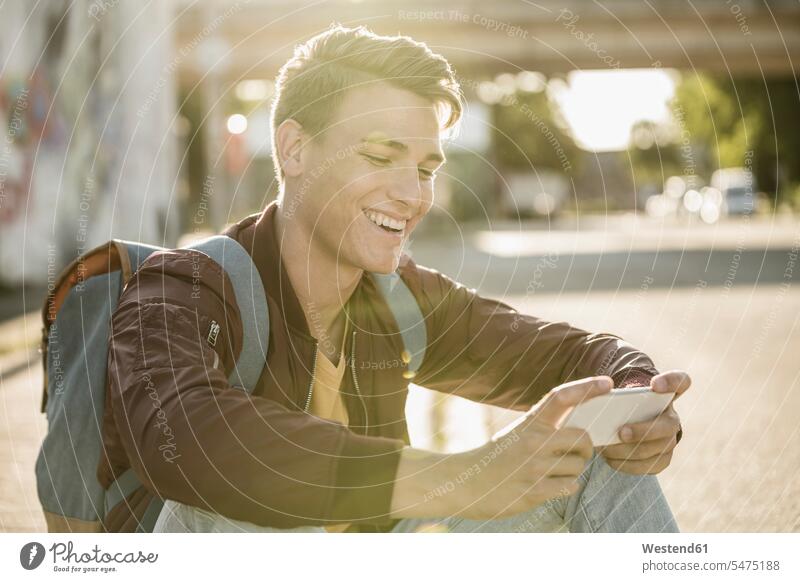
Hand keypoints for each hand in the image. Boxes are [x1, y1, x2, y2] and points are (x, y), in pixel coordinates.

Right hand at [390, 376, 612, 520]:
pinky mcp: (535, 491)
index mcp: (528, 422)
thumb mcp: (517, 433)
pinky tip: (549, 486)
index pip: (561, 397)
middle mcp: (534, 441)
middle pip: (582, 438)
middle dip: (585, 449)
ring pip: (578, 465)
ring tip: (552, 473)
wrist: (465, 483)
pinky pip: (570, 486)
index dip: (586, 387)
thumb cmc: (496, 457)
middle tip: (577, 454)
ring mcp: (534, 467)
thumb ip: (545, 429)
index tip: (607, 382)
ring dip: (573, 471)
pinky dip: (565, 487)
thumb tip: (581, 432)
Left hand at [599, 369, 690, 474]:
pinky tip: (610, 458)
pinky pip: (650, 465)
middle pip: (668, 425)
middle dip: (644, 431)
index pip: (680, 381)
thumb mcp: (622, 395)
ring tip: (607, 447)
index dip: (671, 382)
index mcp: (665, 395)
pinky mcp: (662, 459)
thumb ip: (617, 394)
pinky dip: (629, 464)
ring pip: (658, 449)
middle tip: (621, 432)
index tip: (654, 385)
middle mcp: (672, 418)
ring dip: (631, 450)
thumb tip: (597, 398)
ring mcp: (670, 440)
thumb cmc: (622, 406)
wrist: (627, 424)